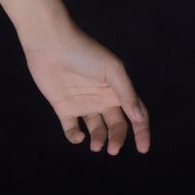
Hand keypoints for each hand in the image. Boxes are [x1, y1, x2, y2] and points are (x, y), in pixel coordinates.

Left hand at [23, 29, 149, 154]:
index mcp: (117, 89)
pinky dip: (75, 137)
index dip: (141, 131)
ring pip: (96, 130)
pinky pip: (72, 129)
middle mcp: (102, 98)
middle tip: (112, 150)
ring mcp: (83, 103)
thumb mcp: (112, 69)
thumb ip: (126, 93)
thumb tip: (138, 116)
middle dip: (117, 138)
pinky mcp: (64, 107)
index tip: (143, 149)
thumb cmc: (84, 52)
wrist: (51, 44)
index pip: (135, 113)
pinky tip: (78, 136)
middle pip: (116, 125)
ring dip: (99, 140)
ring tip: (96, 145)